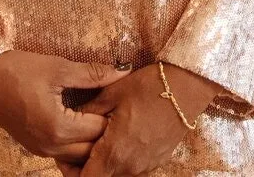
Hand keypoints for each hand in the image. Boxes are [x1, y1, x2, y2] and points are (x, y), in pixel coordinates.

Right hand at [0, 51, 122, 165]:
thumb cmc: (16, 70)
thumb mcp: (58, 68)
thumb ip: (92, 74)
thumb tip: (122, 72)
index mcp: (58, 128)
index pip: (100, 130)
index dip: (113, 114)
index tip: (120, 96)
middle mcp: (50, 146)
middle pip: (92, 150)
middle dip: (104, 131)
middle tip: (112, 106)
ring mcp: (40, 150)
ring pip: (78, 155)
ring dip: (90, 139)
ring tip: (96, 112)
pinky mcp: (34, 146)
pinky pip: (63, 152)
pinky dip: (76, 141)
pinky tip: (79, 118)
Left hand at [76, 63, 221, 176]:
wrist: (188, 86)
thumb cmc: (148, 86)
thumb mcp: (112, 93)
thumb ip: (88, 113)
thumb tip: (72, 121)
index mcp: (116, 151)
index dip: (71, 170)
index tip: (65, 155)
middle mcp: (131, 166)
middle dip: (86, 167)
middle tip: (78, 146)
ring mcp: (146, 165)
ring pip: (117, 175)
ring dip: (105, 164)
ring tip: (99, 140)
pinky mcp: (157, 160)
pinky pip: (133, 168)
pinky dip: (122, 160)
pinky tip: (120, 138)